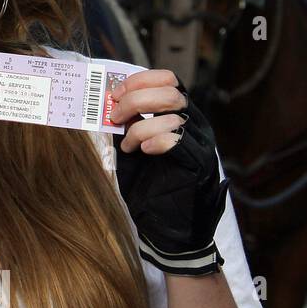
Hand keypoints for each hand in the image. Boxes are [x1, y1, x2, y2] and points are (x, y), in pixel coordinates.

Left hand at [110, 69, 227, 275]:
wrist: (169, 227)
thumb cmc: (150, 186)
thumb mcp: (133, 147)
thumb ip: (128, 125)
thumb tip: (106, 104)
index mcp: (180, 116)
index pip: (168, 79)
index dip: (140, 81)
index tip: (115, 94)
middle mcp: (195, 126)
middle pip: (170, 91)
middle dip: (135, 100)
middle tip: (116, 118)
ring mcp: (200, 144)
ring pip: (173, 114)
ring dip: (140, 127)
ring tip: (129, 146)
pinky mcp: (198, 164)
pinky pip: (177, 140)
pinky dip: (153, 141)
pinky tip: (142, 153)